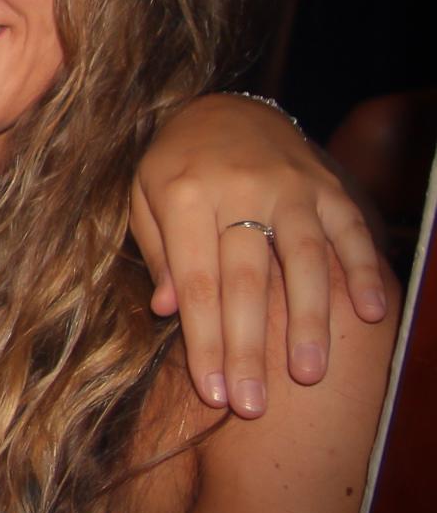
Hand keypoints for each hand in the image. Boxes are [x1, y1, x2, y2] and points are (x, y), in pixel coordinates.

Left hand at [130, 94, 386, 417]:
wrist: (221, 107)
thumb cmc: (173, 166)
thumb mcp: (143, 198)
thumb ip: (156, 251)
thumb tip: (164, 310)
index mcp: (184, 195)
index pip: (195, 281)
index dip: (204, 340)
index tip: (210, 393)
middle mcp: (238, 189)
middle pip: (245, 280)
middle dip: (249, 347)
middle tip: (253, 405)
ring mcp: (289, 185)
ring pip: (302, 259)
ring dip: (307, 321)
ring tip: (308, 375)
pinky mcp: (326, 183)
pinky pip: (349, 228)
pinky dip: (363, 270)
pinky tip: (369, 314)